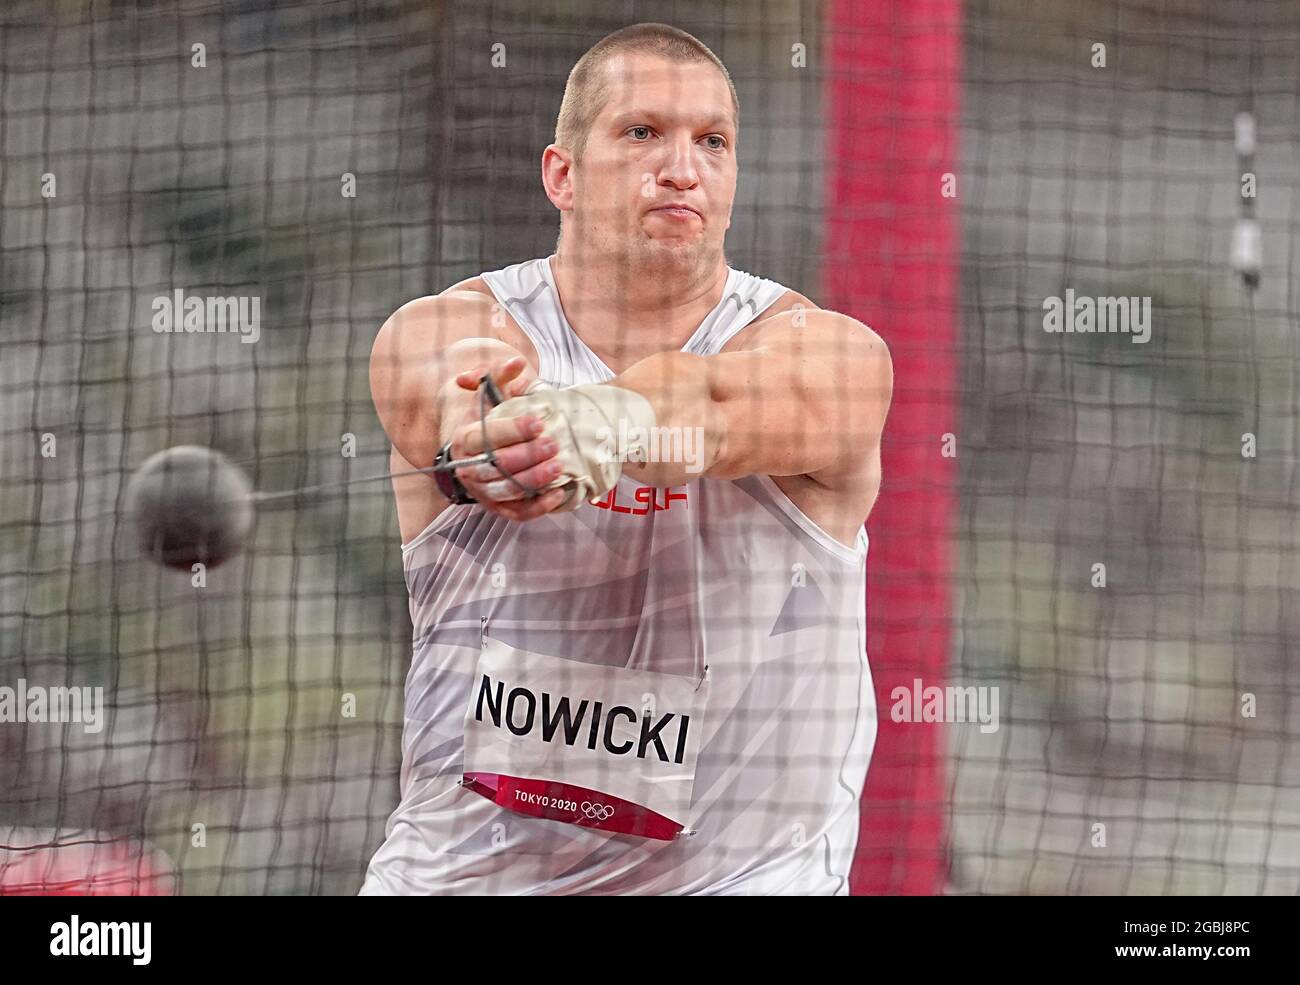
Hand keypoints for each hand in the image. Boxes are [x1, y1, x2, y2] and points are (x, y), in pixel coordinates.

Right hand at [446, 356, 568, 520]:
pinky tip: (558, 493)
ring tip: (559, 466)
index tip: (538, 421)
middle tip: (553, 443)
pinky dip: (538, 506)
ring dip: (534, 479)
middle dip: (528, 454)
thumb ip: (498, 376)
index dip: (513, 429)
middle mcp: (469, 468)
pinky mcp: (497, 508)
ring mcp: (483, 491)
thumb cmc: (482, 422)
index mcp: (464, 439)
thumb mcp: (486, 396)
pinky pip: (518, 512)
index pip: (487, 436)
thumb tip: (517, 363)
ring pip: (508, 489)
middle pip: (498, 464)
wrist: (468, 456)